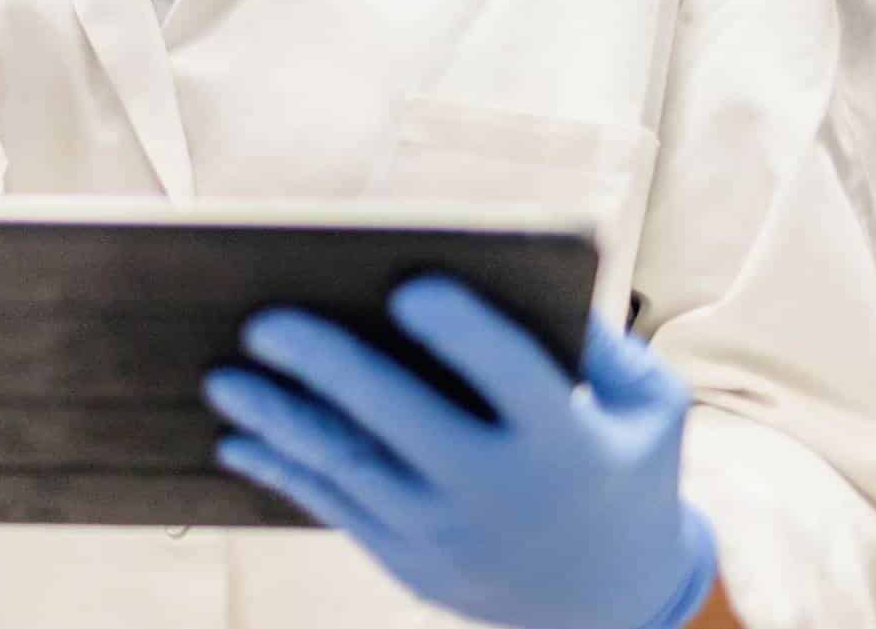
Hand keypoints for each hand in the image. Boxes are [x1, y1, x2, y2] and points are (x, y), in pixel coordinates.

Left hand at [204, 280, 718, 628]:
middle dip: (327, 369)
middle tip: (263, 323)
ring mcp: (449, 537)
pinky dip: (281, 473)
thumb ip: (606, 346)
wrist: (621, 605)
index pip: (511, 378)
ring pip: (349, 468)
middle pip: (401, 421)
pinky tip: (236, 441)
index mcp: (564, 444)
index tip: (410, 286)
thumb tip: (527, 279)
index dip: (463, 333)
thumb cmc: (628, 469)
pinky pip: (335, 510)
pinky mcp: (412, 565)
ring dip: (278, 421)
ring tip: (223, 378)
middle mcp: (500, 494)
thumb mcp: (652, 409)